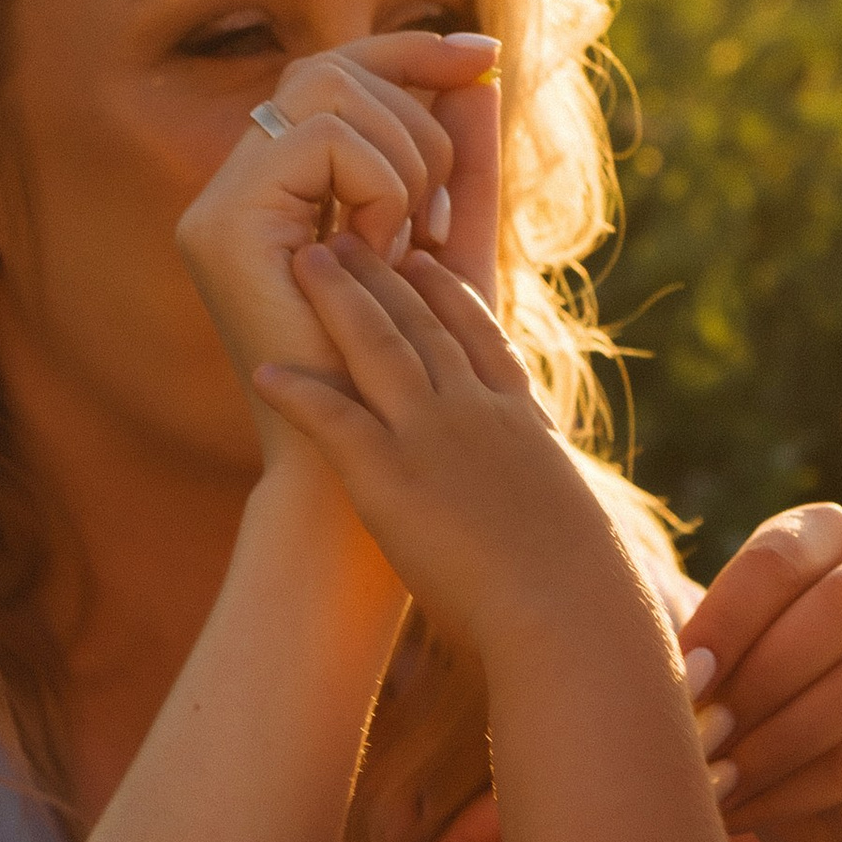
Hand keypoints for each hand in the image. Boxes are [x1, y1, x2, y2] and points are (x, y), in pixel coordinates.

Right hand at [176, 31, 499, 465]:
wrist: (372, 475)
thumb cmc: (415, 381)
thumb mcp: (451, 251)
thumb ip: (462, 164)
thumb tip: (477, 68)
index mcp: (281, 190)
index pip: (338, 72)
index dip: (409, 51)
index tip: (485, 54)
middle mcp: (237, 189)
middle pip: (333, 66)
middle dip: (415, 119)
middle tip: (438, 213)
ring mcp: (218, 205)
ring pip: (328, 90)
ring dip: (401, 159)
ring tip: (408, 242)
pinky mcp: (220, 226)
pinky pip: (325, 138)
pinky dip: (378, 185)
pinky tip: (383, 254)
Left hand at [254, 233, 617, 655]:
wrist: (569, 612)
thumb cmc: (578, 593)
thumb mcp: (571, 528)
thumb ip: (548, 506)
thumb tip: (555, 525)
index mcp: (521, 422)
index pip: (481, 338)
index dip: (447, 293)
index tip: (424, 259)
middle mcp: (476, 413)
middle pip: (423, 324)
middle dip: (382, 273)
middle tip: (349, 230)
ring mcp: (432, 438)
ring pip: (378, 347)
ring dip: (336, 299)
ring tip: (304, 258)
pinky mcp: (391, 477)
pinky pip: (334, 420)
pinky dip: (297, 391)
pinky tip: (263, 371)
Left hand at [416, 507, 841, 841]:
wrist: (800, 805)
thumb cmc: (711, 718)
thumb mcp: (662, 666)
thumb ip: (602, 641)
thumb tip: (479, 690)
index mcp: (822, 535)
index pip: (790, 549)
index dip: (733, 613)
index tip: (680, 673)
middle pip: (835, 608)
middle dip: (755, 677)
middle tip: (696, 730)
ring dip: (775, 732)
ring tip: (710, 777)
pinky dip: (799, 782)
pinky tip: (742, 807)